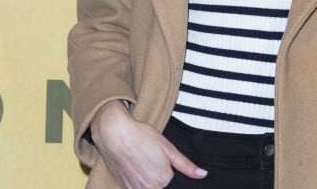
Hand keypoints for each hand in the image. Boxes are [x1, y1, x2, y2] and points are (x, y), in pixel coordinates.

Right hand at [90, 100, 207, 188]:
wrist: (114, 133)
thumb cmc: (141, 137)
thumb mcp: (168, 147)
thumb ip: (186, 165)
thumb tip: (202, 174)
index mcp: (162, 181)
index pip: (173, 186)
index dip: (173, 178)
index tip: (168, 169)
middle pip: (160, 188)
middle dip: (162, 180)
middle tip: (156, 162)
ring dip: (151, 181)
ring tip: (147, 164)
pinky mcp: (123, 187)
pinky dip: (140, 183)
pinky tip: (139, 168)